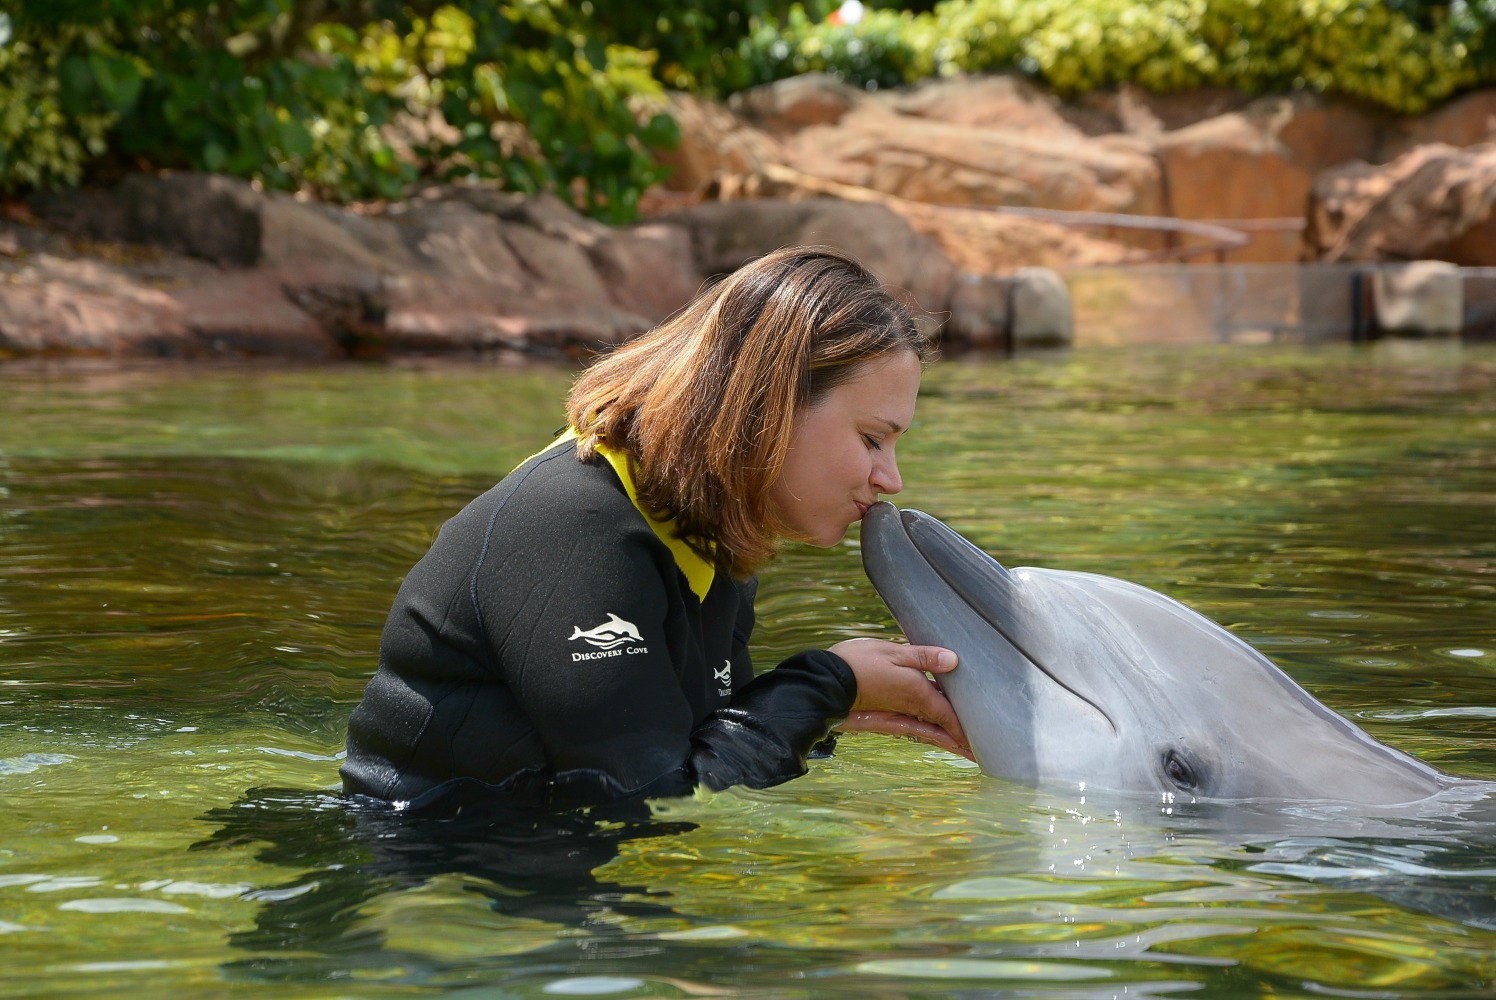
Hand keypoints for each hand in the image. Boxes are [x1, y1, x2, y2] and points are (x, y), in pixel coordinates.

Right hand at [828, 637, 971, 759]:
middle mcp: (909, 710)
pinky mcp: (882, 719)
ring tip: (963, 750)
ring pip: (927, 731)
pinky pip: (912, 729)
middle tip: (979, 753)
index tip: (984, 740)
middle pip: (941, 728)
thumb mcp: (892, 652)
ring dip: (946, 741)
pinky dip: (927, 734)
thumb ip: (923, 656)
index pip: (949, 715)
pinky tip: (931, 734)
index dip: (966, 728)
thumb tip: (954, 660)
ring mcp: (895, 717)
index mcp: (917, 694)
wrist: (822, 684)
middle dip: (960, 740)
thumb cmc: (857, 663)